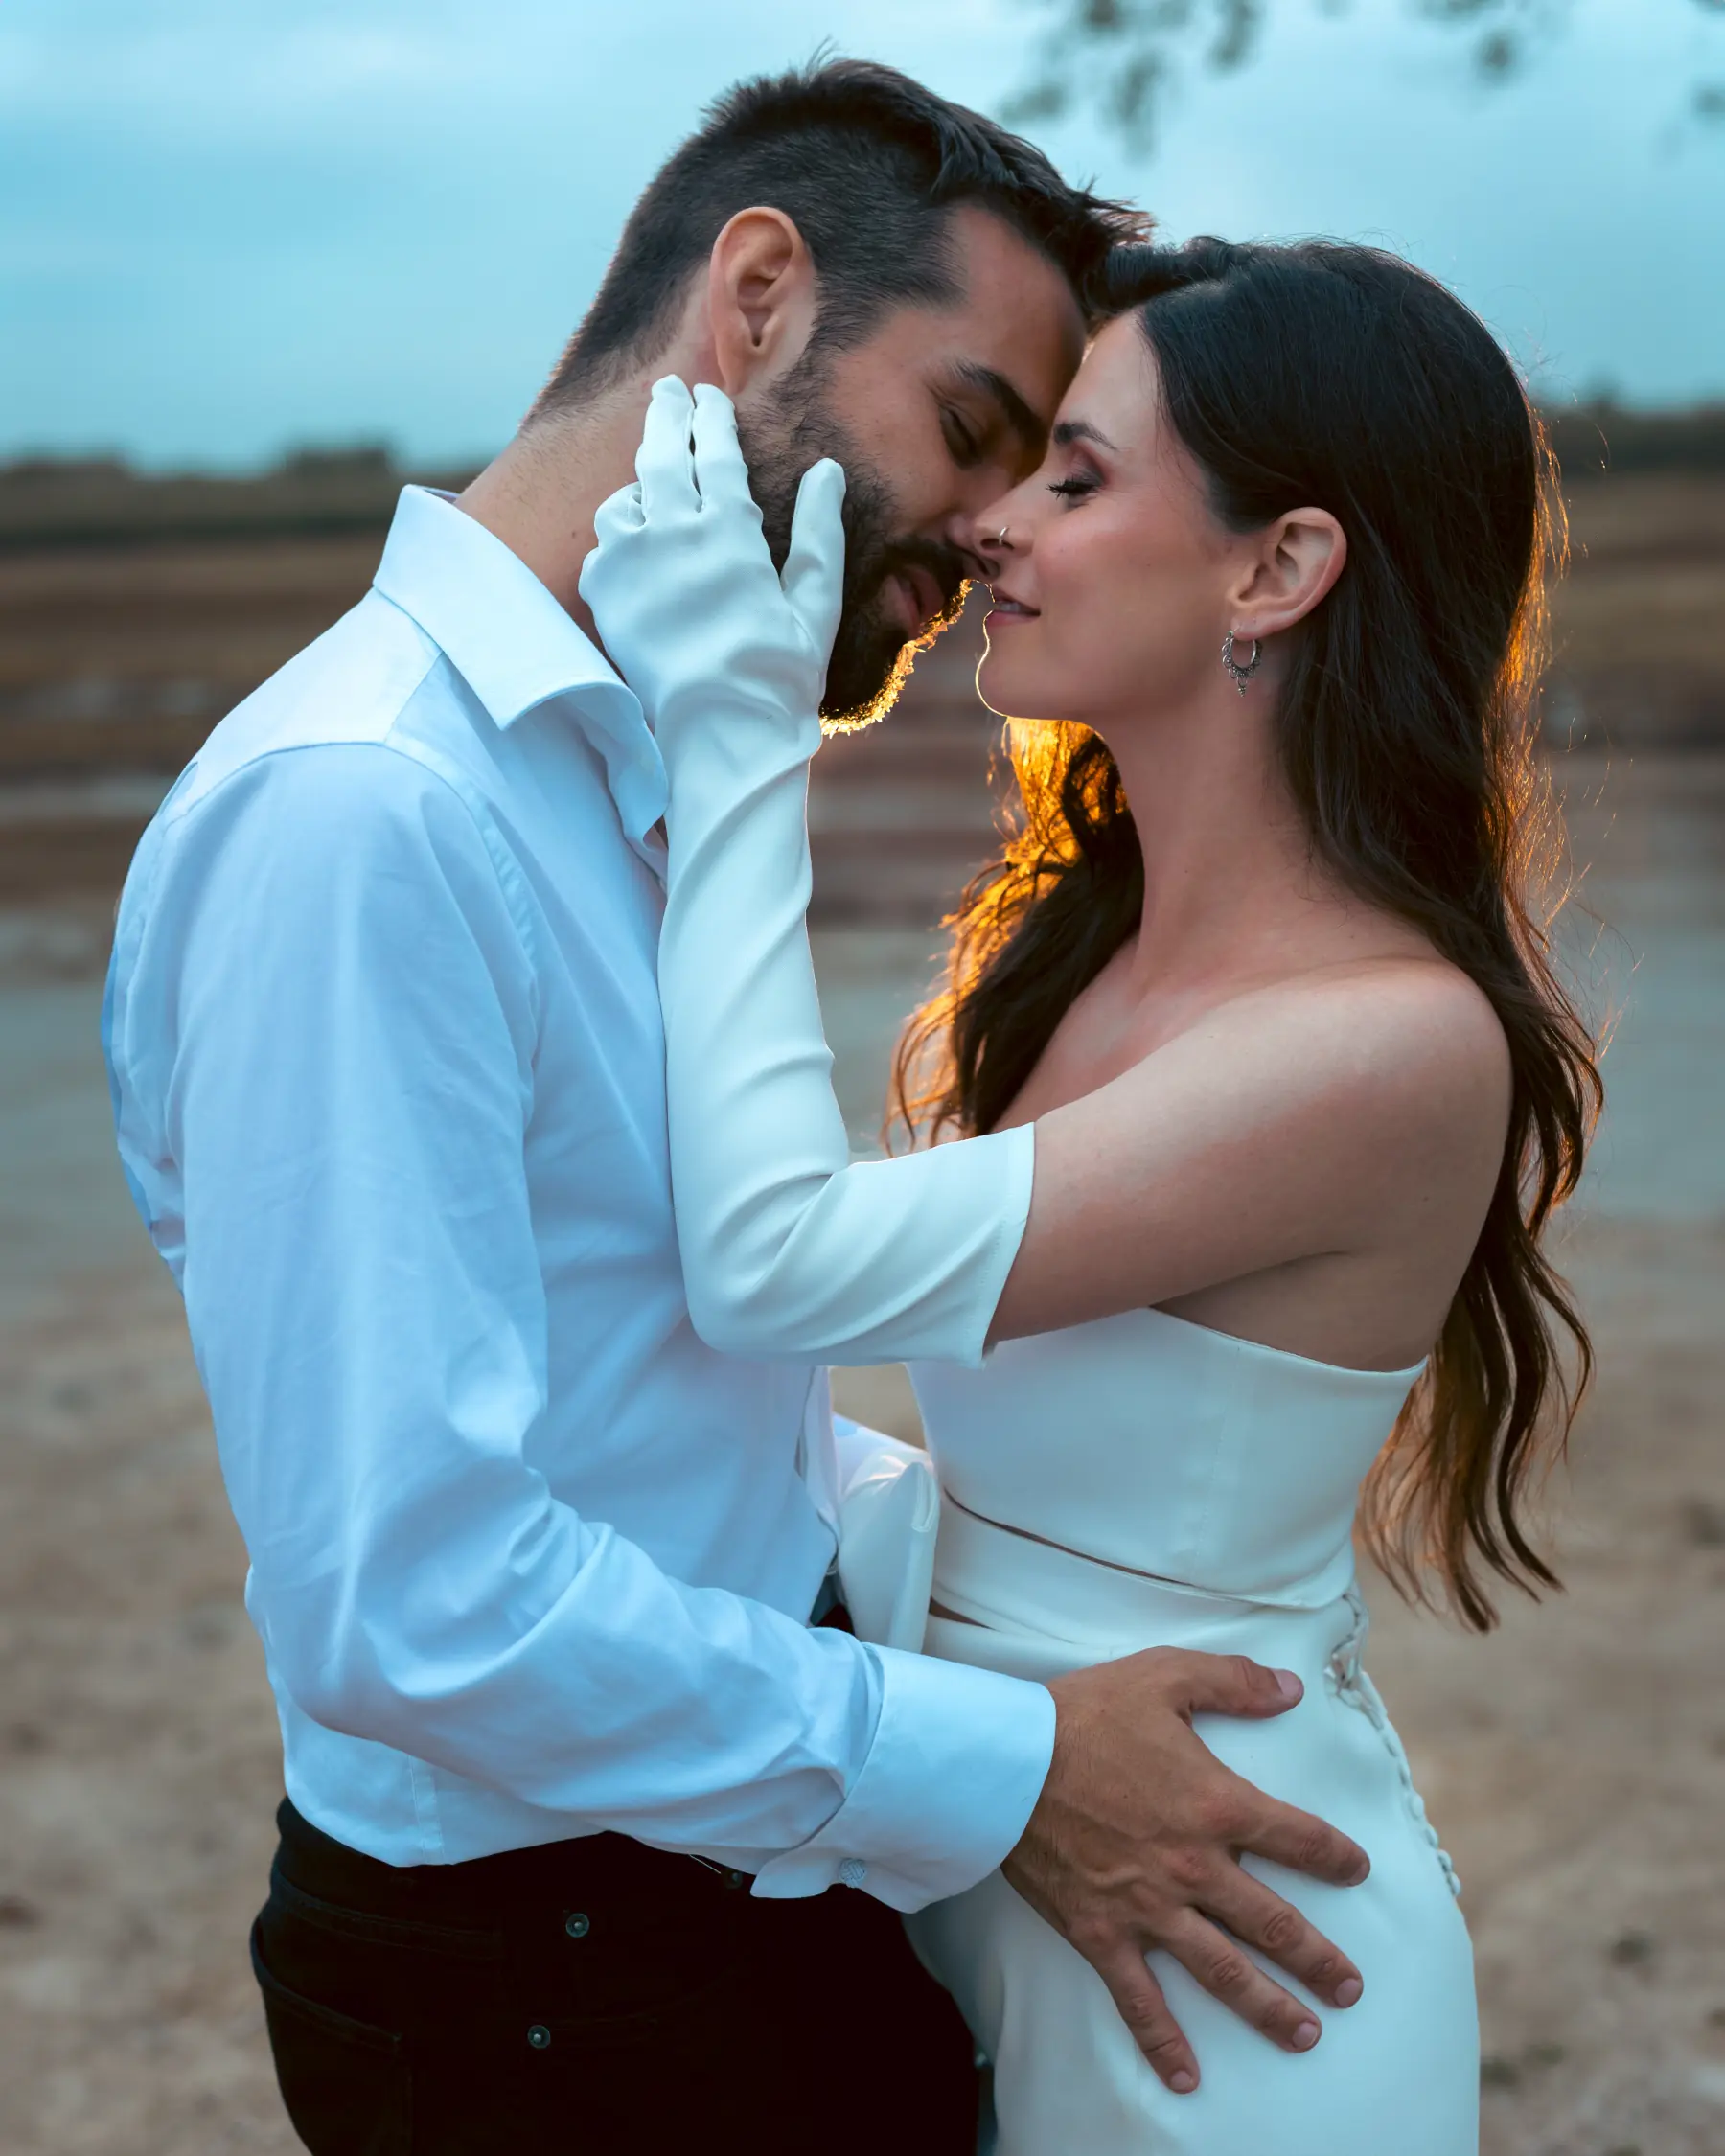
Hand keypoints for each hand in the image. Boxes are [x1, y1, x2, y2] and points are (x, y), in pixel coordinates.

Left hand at [577, 376, 845, 751]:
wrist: (718, 736)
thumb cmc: (779, 676)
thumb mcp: (815, 604)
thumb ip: (818, 533)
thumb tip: (827, 470)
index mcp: (729, 534)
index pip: (717, 453)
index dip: (713, 418)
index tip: (711, 396)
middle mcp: (673, 538)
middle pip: (661, 455)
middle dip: (667, 415)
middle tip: (669, 391)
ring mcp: (632, 566)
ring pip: (625, 498)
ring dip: (640, 479)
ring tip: (652, 473)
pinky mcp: (606, 597)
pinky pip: (605, 545)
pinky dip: (620, 533)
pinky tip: (635, 537)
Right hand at [1004, 1649, 1369, 2094]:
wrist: (1006, 1762)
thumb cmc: (1084, 1714)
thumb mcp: (1163, 1675)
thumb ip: (1233, 1681)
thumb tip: (1292, 1690)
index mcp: (1217, 1805)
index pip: (1298, 1839)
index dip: (1335, 1857)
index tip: (1357, 1871)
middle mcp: (1194, 1867)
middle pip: (1274, 1925)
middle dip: (1319, 1959)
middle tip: (1351, 1988)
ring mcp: (1149, 1909)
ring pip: (1224, 1972)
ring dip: (1269, 2008)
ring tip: (1305, 2034)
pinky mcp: (1102, 1934)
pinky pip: (1139, 2001)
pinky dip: (1164, 2043)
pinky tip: (1187, 2078)